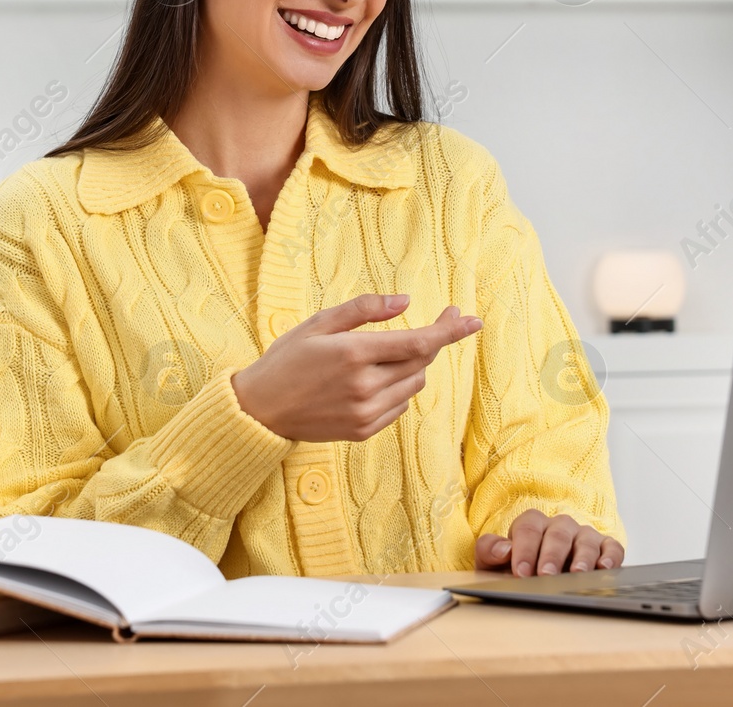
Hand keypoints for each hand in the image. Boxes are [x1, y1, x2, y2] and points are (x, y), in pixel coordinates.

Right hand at [231, 293, 480, 442]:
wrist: (260, 410)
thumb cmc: (287, 359)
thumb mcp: (320, 323)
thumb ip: (364, 310)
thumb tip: (406, 301)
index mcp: (354, 353)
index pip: (419, 342)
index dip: (450, 330)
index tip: (473, 320)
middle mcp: (364, 386)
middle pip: (421, 362)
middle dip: (436, 340)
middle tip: (442, 320)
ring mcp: (365, 412)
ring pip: (413, 385)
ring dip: (415, 365)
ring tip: (392, 351)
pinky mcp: (363, 430)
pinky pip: (399, 407)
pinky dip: (399, 388)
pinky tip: (378, 378)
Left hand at [474, 509, 623, 575]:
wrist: (537, 579)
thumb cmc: (516, 569)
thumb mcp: (493, 562)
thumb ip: (489, 551)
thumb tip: (504, 550)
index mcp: (533, 524)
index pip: (528, 528)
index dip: (524, 549)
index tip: (520, 572)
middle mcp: (560, 527)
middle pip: (557, 534)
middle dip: (551, 555)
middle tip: (546, 575)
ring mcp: (584, 536)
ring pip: (586, 541)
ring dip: (581, 558)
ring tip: (576, 574)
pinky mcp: (605, 548)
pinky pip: (612, 548)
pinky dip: (610, 557)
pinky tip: (604, 569)